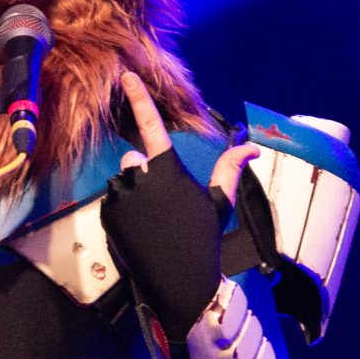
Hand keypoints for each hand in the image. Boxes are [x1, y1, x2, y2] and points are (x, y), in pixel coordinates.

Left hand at [101, 72, 256, 341]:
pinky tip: (139, 232)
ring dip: (131, 194)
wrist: (180, 282)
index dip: (139, 98)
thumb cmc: (203, 240)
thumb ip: (229, 169)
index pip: (151, 125)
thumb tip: (252, 147)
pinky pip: (111, 203)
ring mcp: (121, 198)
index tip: (127, 76)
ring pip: (122, 182)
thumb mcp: (218, 203)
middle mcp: (141, 178)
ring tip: (149, 221)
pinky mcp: (107, 216)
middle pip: (135, 160)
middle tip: (161, 205)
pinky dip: (121, 213)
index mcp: (169, 171)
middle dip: (143, 174)